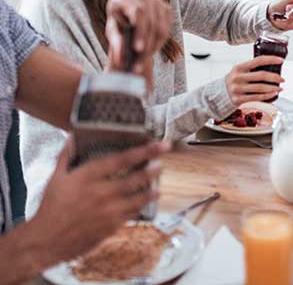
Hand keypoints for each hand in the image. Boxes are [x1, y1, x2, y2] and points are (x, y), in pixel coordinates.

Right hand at [28, 136, 166, 265]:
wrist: (45, 240)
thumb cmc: (50, 207)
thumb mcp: (55, 178)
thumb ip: (67, 155)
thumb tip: (72, 136)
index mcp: (88, 177)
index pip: (122, 160)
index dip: (144, 151)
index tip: (160, 145)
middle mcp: (101, 192)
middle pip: (135, 178)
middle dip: (152, 170)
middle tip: (162, 164)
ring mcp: (108, 211)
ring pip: (138, 198)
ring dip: (150, 191)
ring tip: (158, 186)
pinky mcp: (111, 227)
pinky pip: (131, 214)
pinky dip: (139, 208)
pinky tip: (143, 204)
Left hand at [105, 0, 170, 73]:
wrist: (127, 13)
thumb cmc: (118, 20)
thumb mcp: (112, 30)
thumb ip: (116, 42)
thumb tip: (121, 58)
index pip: (138, 12)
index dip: (140, 31)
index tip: (137, 49)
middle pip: (151, 21)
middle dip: (147, 43)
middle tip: (139, 61)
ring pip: (161, 27)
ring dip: (154, 46)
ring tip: (143, 60)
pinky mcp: (166, 7)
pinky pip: (167, 29)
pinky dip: (160, 42)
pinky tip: (150, 51)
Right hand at [225, 56, 284, 104]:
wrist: (218, 94)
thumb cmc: (233, 81)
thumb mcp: (238, 71)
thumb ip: (251, 69)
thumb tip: (272, 67)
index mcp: (239, 67)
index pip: (258, 61)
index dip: (271, 60)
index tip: (281, 61)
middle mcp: (237, 77)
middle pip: (261, 75)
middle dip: (275, 77)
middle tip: (282, 79)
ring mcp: (237, 89)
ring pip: (261, 88)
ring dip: (273, 88)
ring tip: (279, 88)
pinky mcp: (238, 99)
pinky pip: (257, 97)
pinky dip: (268, 96)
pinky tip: (273, 94)